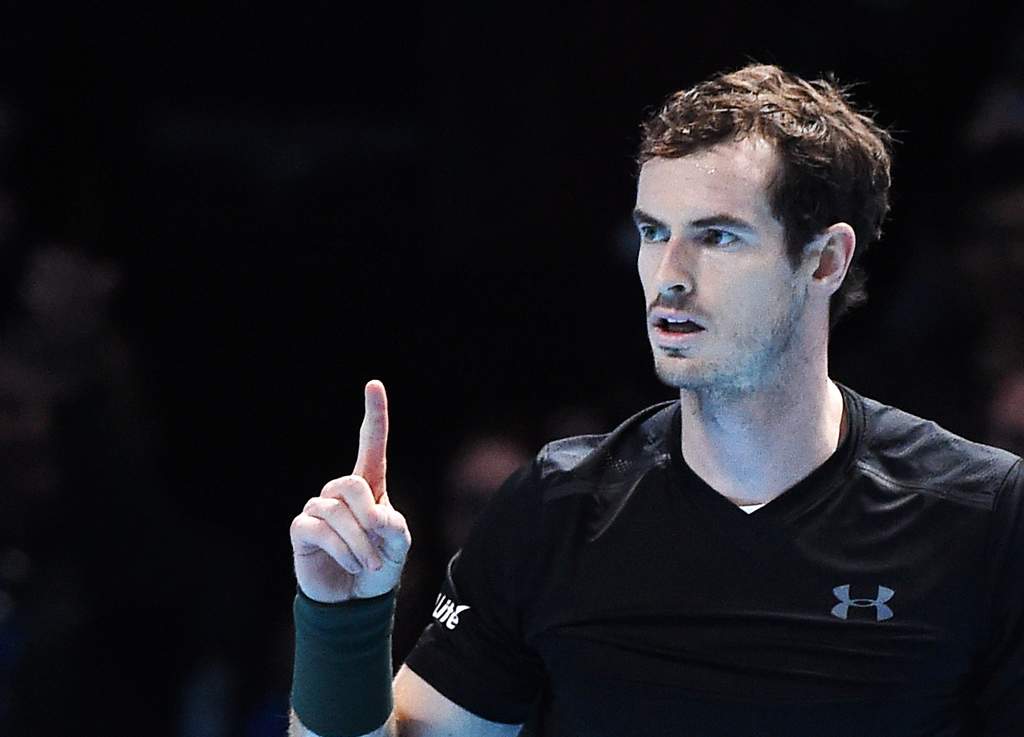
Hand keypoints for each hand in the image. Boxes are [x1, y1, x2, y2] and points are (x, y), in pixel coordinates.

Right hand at [289, 380, 410, 602]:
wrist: (354, 601)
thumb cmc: (380, 566)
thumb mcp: (399, 546)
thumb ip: (396, 527)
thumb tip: (377, 516)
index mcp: (369, 486)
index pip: (371, 444)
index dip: (374, 415)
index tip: (374, 385)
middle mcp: (341, 492)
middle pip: (352, 485)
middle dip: (370, 518)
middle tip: (381, 546)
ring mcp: (319, 508)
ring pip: (337, 513)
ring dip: (361, 544)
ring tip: (369, 565)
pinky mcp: (302, 530)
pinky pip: (320, 530)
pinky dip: (343, 551)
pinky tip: (352, 565)